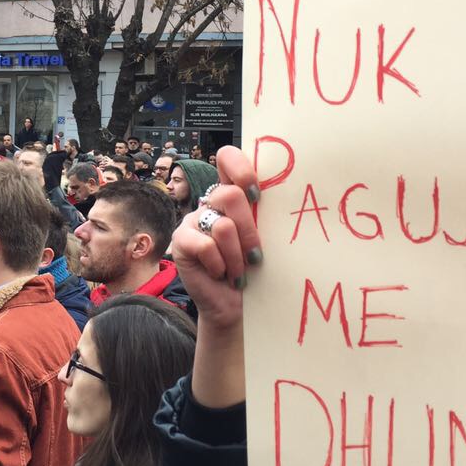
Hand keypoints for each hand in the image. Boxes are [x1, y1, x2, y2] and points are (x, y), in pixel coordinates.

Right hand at [170, 145, 260, 334]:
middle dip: (249, 230)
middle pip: (230, 195)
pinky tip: (220, 274)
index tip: (257, 194)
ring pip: (222, 225)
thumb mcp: (263, 238)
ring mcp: (193, 220)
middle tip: (255, 256)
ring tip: (238, 271)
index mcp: (232, 194)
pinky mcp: (181, 240)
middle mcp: (210, 203)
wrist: (235, 307)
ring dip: (236, 255)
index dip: (241, 168)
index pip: (227, 158)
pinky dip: (219, 264)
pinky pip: (205, 245)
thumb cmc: (253, 271)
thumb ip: (262, 214)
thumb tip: (285, 195)